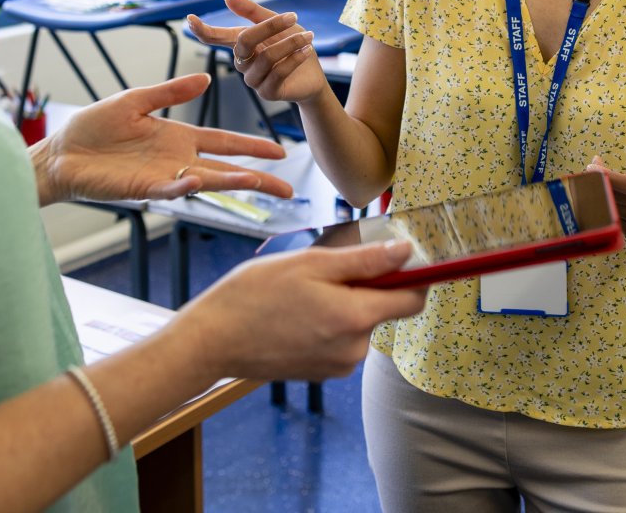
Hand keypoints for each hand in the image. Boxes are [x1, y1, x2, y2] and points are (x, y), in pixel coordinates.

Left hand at [31, 74, 293, 205]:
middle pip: (226, 169)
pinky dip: (185, 187)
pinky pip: (170, 189)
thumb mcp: (135, 100)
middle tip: (288, 188)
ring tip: (259, 183)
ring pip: (207, 182)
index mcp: (179, 137)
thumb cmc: (94, 127)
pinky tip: (199, 182)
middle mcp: (177, 160)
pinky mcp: (143, 188)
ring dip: (232, 183)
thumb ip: (170, 91)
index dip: (251, 147)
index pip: (224, 142)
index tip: (280, 151)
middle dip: (258, 178)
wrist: (61, 152)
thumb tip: (206, 79)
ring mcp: (163, 176)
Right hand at [181, 241, 427, 381]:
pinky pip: (340, 339)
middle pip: (383, 309)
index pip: (412, 299)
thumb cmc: (255, 294)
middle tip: (325, 269)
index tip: (399, 257)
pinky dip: (328, 321)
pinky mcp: (321, 372)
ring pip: (359, 323)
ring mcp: (337, 365)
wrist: (213, 340)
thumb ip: (364, 260)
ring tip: (302, 292)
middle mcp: (353, 349)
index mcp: (355, 318)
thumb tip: (406, 252)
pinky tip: (296, 312)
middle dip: (366, 285)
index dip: (412, 275)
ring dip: (343, 303)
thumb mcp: (310, 263)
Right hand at [185, 0, 328, 105]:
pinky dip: (293, 59)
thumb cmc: (292, 45)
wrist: (312, 74)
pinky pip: (277, 73)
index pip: (216, 37)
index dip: (202, 30)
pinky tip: (306, 50)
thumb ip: (252, 12)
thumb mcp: (277, 24)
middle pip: (244, 42)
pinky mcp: (267, 92)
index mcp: (241, 44)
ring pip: (265, 58)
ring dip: (290, 44)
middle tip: (292, 16)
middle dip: (269, 27)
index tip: (190, 18)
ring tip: (308, 36)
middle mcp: (242, 62)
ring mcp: (252, 79)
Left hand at [594, 142, 625, 240]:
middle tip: (585, 177)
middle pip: (622, 200)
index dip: (610, 178)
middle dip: (601, 188)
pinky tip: (599, 201)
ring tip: (591, 186)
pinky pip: (617, 226)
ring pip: (617, 214)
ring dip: (599, 201)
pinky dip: (605, 215)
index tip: (591, 168)